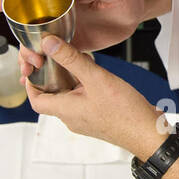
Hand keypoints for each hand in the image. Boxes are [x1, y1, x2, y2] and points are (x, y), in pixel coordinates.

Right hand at [0, 0, 147, 79]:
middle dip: (23, 44)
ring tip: (28, 73)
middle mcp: (61, 15)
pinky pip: (55, 57)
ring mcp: (65, 31)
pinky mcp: (74, 45)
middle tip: (29, 59)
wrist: (135, 13)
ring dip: (30, 58)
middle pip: (31, 28)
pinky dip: (45, 68)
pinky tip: (37, 79)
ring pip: (39, 45)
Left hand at [22, 35, 162, 155]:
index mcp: (66, 110)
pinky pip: (83, 101)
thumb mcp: (96, 78)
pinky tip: (95, 74)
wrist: (148, 134)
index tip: (33, 67)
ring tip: (78, 61)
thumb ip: (71, 59)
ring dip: (70, 79)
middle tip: (55, 57)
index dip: (30, 83)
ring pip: (69, 97)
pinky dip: (83, 86)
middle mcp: (72, 118)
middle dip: (52, 75)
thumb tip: (49, 44)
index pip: (36, 100)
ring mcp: (85, 120)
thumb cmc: (125, 113)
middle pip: (52, 96)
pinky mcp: (98, 119)